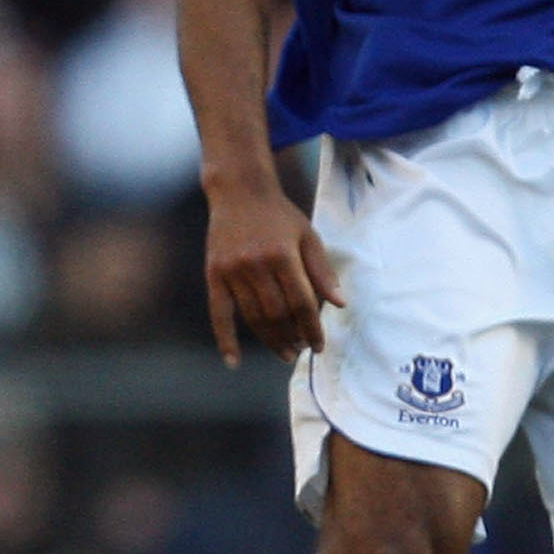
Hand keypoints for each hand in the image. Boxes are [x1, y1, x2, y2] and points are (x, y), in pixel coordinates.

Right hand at [203, 184, 343, 365]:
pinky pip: (219, 313)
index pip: (301, 303)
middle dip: (292, 337)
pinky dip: (225, 339)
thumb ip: (322, 270)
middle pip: (277, 314)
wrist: (239, 192)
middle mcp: (255, 265)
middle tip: (302, 350)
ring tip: (284, 353)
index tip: (319, 344)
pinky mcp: (214, 274)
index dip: (312, 327)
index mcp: (282, 255)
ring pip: (253, 317)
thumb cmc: (279, 215)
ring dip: (270, 340)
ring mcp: (231, 271)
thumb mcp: (308, 236)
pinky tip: (233, 362)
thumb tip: (339, 304)